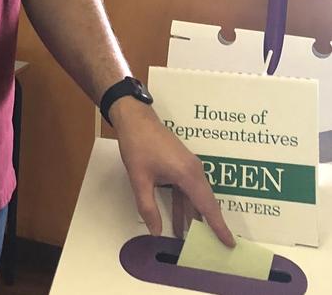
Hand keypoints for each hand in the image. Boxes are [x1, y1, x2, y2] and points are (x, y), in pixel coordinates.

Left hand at [111, 97, 234, 247]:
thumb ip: (148, 207)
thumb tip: (156, 232)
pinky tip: (179, 222)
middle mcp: (194, 170)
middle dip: (210, 225)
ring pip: (196, 197)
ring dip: (194, 217)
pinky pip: (188, 189)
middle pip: (206, 202)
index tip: (230, 244)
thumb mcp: (140, 179)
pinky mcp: (182, 164)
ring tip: (194, 241)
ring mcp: (189, 166)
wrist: (135, 117)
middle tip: (214, 248)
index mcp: (188, 174)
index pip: (208, 205)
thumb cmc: (138, 145)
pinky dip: (185, 206)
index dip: (219, 226)